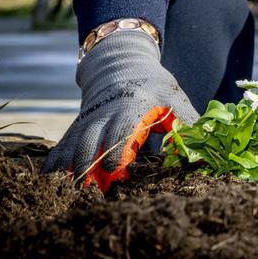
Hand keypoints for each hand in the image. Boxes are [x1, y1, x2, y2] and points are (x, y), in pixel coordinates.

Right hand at [43, 29, 198, 191]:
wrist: (122, 63)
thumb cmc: (154, 86)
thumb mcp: (174, 99)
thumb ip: (188, 124)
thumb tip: (207, 152)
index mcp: (132, 106)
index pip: (122, 129)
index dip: (117, 151)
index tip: (116, 172)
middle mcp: (106, 113)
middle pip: (90, 140)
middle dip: (87, 167)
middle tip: (89, 194)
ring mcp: (88, 120)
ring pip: (72, 145)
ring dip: (70, 170)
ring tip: (69, 195)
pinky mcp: (77, 127)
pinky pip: (62, 146)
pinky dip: (55, 165)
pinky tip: (50, 183)